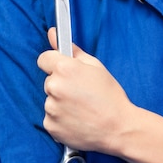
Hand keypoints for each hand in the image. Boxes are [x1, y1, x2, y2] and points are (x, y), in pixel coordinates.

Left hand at [36, 28, 132, 153]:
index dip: (55, 64)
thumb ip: (72, 50)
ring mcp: (51, 108)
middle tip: (81, 94)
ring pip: (50, 100)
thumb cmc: (110, 97)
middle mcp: (54, 87)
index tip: (64, 71)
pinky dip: (60, 120)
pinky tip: (77, 120)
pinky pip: (50, 118)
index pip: (44, 59)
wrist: (118, 128)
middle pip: (49, 81)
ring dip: (60, 103)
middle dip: (61, 85)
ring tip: (81, 109)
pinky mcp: (51, 126)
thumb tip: (53, 34)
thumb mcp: (96, 67)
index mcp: (65, 69)